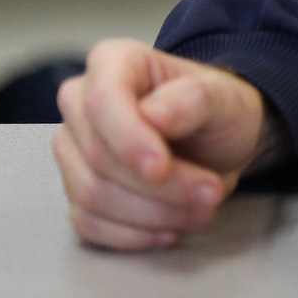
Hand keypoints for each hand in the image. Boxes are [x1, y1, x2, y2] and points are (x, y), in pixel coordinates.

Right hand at [52, 39, 273, 250]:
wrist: (220, 142)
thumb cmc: (218, 110)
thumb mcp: (223, 97)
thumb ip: (193, 100)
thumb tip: (153, 114)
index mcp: (113, 63)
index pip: (102, 102)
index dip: (128, 140)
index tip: (162, 167)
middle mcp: (81, 103)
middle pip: (98, 157)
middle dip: (159, 186)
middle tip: (210, 194)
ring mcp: (73, 150)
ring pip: (91, 195)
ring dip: (152, 213)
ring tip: (201, 209)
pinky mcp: (77, 192)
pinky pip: (88, 224)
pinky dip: (132, 234)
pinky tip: (170, 229)